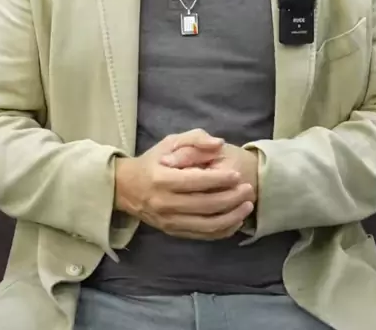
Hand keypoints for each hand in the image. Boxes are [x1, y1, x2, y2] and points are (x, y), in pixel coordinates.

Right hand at [114, 129, 254, 240]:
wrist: (127, 188)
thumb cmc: (153, 162)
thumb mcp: (170, 142)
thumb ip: (195, 139)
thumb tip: (218, 144)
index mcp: (162, 179)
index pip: (196, 181)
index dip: (219, 179)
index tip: (237, 174)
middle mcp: (164, 203)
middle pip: (205, 205)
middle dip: (232, 198)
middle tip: (249, 189)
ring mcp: (169, 222)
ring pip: (207, 225)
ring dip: (232, 217)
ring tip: (247, 205)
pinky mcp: (174, 232)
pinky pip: (203, 236)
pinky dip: (223, 230)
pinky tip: (236, 219)